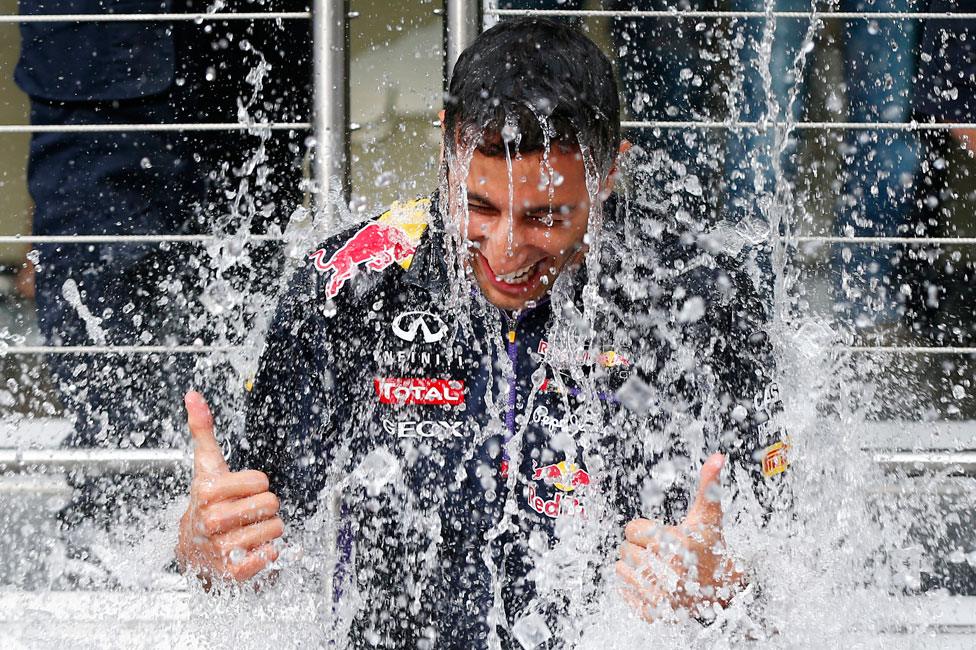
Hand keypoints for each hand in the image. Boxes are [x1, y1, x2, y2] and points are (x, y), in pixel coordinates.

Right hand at [176, 391, 282, 583]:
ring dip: (268, 530)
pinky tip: (254, 550)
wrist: (194, 550)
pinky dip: (269, 554)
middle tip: (246, 513)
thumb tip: (193, 395)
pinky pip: (270, 557)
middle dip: (265, 507)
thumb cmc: (208, 503)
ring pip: (275, 529)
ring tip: (247, 531)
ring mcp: (221, 548)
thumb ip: (203, 430)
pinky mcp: (234, 571)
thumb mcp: (206, 466)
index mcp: (207, 492)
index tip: (240, 491)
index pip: (260, 480)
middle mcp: (211, 520)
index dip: (256, 485)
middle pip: (271, 503)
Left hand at [616, 453, 745, 621]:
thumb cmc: (710, 548)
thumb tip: (718, 457)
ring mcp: (661, 596)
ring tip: (658, 570)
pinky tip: (654, 585)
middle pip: (624, 549)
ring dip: (634, 567)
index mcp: (677, 544)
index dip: (647, 531)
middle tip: (663, 555)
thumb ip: (708, 487)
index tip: (664, 538)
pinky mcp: (653, 612)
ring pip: (620, 569)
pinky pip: (622, 590)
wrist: (723, 592)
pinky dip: (633, 587)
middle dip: (641, 549)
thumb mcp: (708, 518)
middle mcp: (669, 572)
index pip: (632, 529)